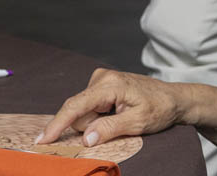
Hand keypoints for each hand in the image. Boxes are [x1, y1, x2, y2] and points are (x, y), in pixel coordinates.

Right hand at [36, 69, 216, 149]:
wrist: (173, 98)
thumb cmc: (159, 109)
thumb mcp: (137, 123)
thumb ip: (110, 129)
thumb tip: (86, 138)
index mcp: (110, 84)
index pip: (77, 106)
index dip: (58, 124)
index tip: (42, 140)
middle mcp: (103, 77)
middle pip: (78, 111)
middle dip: (87, 127)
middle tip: (116, 126)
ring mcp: (102, 79)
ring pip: (83, 111)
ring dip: (94, 123)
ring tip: (120, 119)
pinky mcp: (103, 84)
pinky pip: (89, 107)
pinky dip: (96, 117)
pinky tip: (114, 116)